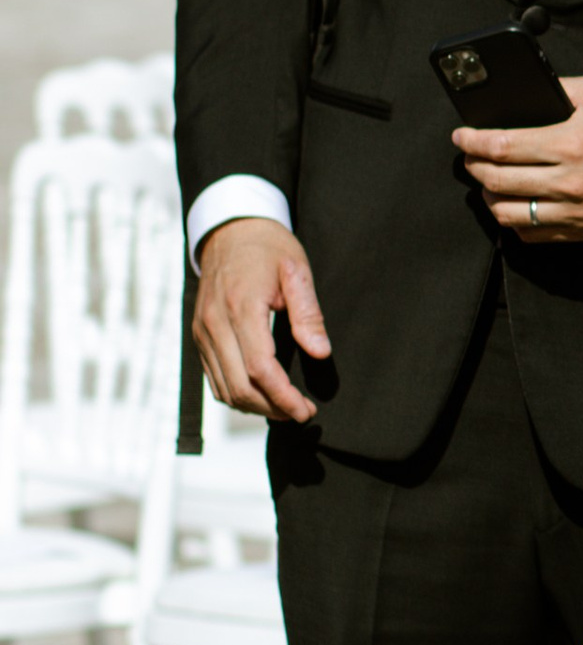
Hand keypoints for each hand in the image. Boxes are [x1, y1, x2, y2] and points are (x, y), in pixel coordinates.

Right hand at [194, 219, 330, 424]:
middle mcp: (215, 323)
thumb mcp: (297, 272)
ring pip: (224, 388)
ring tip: (285, 407)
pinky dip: (237, 394)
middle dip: (272, 408)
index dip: (283, 396)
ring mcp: (203, 331)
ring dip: (255, 406)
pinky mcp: (199, 335)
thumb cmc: (269, 249)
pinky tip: (262, 395)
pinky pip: (213, 378)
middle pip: (239, 386)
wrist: (230, 231)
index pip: (260, 368)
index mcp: (241, 307)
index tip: (306, 410)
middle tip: (301, 413)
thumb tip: (320, 352)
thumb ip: (308, 313)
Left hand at [454, 75, 582, 243]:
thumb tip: (524, 94)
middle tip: (472, 157)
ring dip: (491, 197)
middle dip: (474, 167)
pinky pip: (535, 235)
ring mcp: (579, 211)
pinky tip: (516, 205)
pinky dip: (516, 222)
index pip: (501, 147)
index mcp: (571, 142)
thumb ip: (558, 89)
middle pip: (498, 181)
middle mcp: (571, 181)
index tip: (462, 136)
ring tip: (491, 183)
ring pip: (510, 214)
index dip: (472, 142)